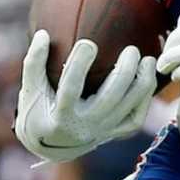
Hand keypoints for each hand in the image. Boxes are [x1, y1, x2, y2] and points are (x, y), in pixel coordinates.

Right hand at [15, 31, 156, 161]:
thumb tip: (43, 34)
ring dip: (143, 82)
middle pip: (110, 97)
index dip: (79, 66)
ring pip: (130, 107)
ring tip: (148, 60)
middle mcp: (86, 125)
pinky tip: (149, 79)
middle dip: (124, 72)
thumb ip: (34, 63)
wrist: (54, 145)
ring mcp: (104, 130)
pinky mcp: (116, 133)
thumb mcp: (31, 91)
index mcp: (61, 116)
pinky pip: (136, 117)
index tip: (88, 43)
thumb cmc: (39, 111)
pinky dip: (145, 98)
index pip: (70, 89)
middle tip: (131, 49)